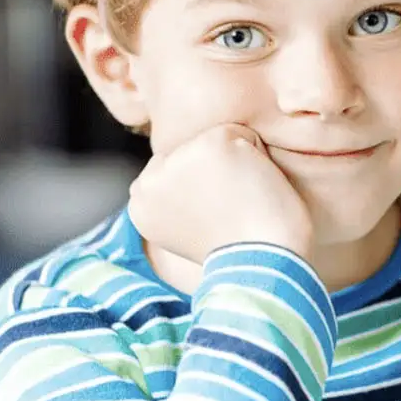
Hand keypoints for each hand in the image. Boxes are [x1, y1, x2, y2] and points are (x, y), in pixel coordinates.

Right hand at [128, 123, 312, 264]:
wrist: (260, 264)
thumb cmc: (238, 252)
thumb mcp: (188, 231)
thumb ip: (175, 199)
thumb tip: (192, 168)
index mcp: (139, 207)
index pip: (170, 171)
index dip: (203, 189)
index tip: (215, 218)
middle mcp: (149, 182)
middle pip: (190, 152)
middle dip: (215, 174)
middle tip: (230, 211)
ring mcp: (177, 161)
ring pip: (216, 140)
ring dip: (238, 164)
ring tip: (242, 201)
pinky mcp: (209, 145)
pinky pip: (243, 136)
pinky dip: (259, 157)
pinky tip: (255, 188)